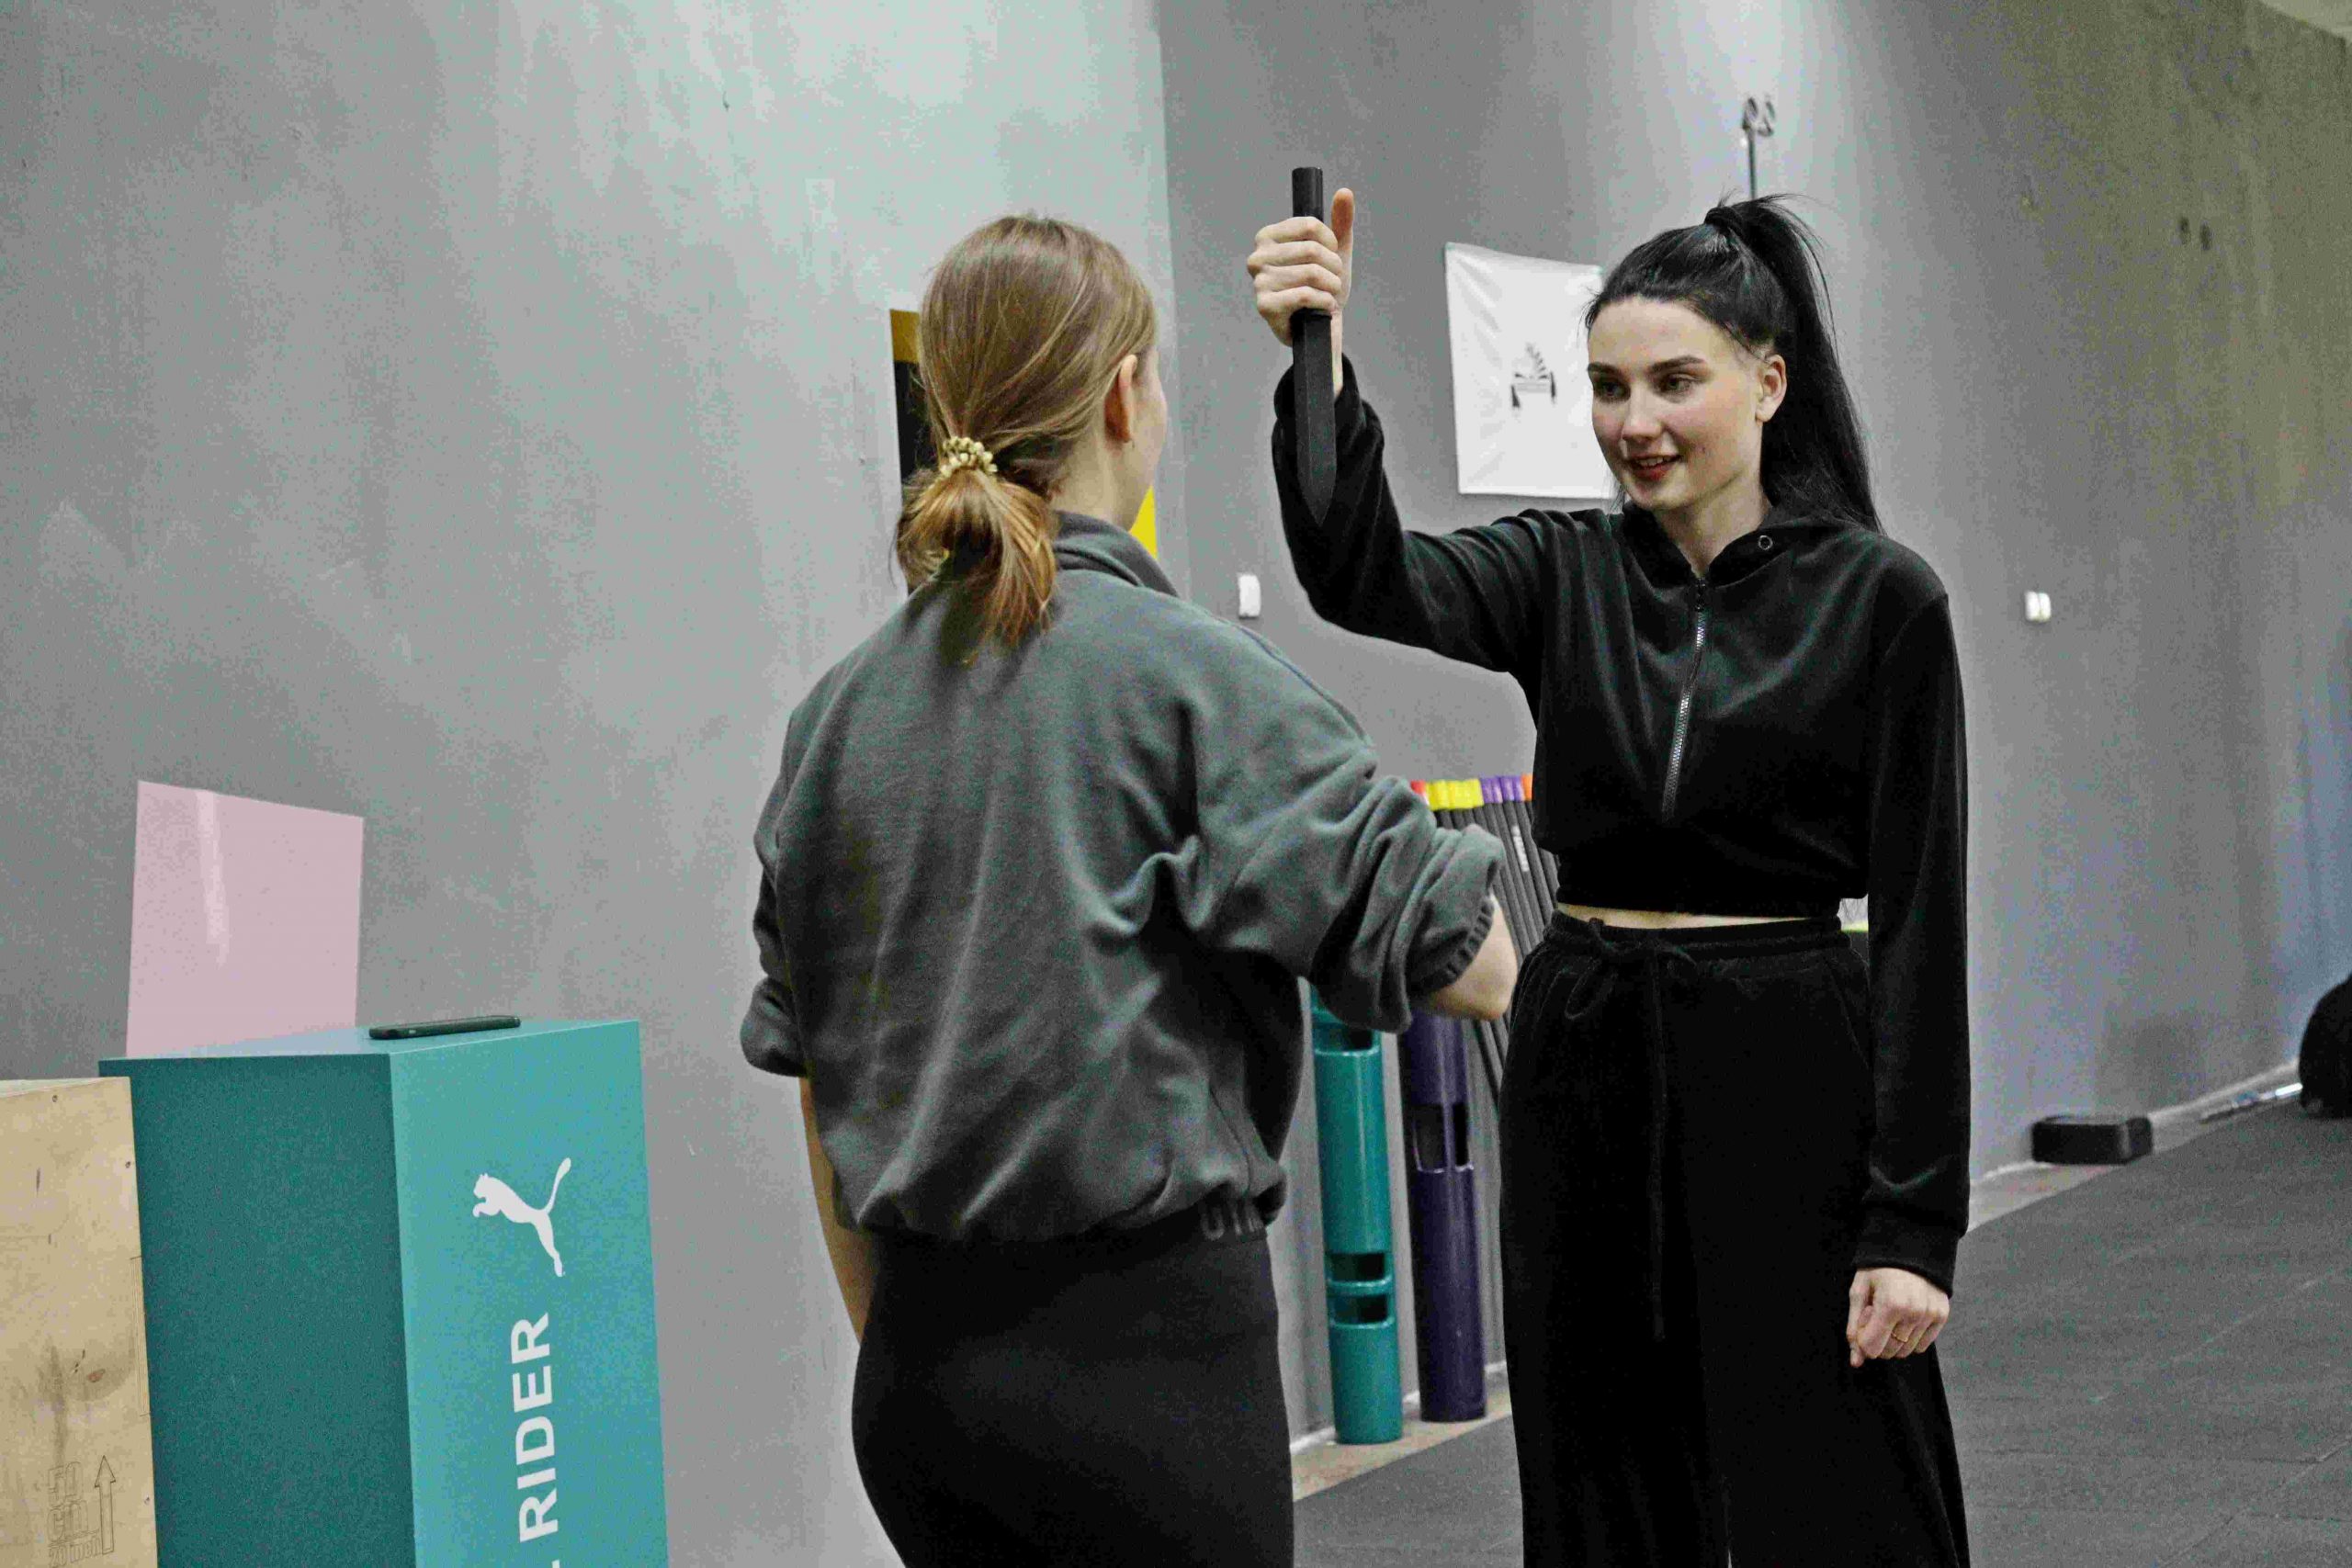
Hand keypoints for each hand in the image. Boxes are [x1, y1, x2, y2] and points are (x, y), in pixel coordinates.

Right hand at [1246, 187, 1355, 389]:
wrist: (1321, 327)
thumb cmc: (1323, 285)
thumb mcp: (1335, 251)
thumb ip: (1340, 221)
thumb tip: (1344, 192)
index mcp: (1268, 237)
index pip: (1310, 225)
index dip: (1330, 242)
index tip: (1332, 255)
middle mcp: (1257, 257)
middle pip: (1311, 249)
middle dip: (1333, 266)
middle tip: (1334, 280)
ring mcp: (1259, 282)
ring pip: (1311, 273)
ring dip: (1331, 286)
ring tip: (1330, 294)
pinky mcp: (1265, 307)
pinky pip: (1306, 295)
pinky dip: (1325, 301)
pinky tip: (1325, 307)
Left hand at [1846, 1266, 1948, 1367]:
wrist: (1912, 1246)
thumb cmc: (1879, 1268)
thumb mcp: (1860, 1290)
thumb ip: (1854, 1326)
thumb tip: (1855, 1361)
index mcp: (1891, 1305)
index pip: (1873, 1348)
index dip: (1863, 1339)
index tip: (1865, 1320)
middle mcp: (1914, 1313)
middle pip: (1889, 1352)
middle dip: (1878, 1339)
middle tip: (1877, 1314)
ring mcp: (1931, 1315)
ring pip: (1906, 1350)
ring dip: (1894, 1339)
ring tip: (1892, 1313)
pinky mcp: (1942, 1316)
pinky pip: (1923, 1345)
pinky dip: (1911, 1338)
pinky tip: (1905, 1318)